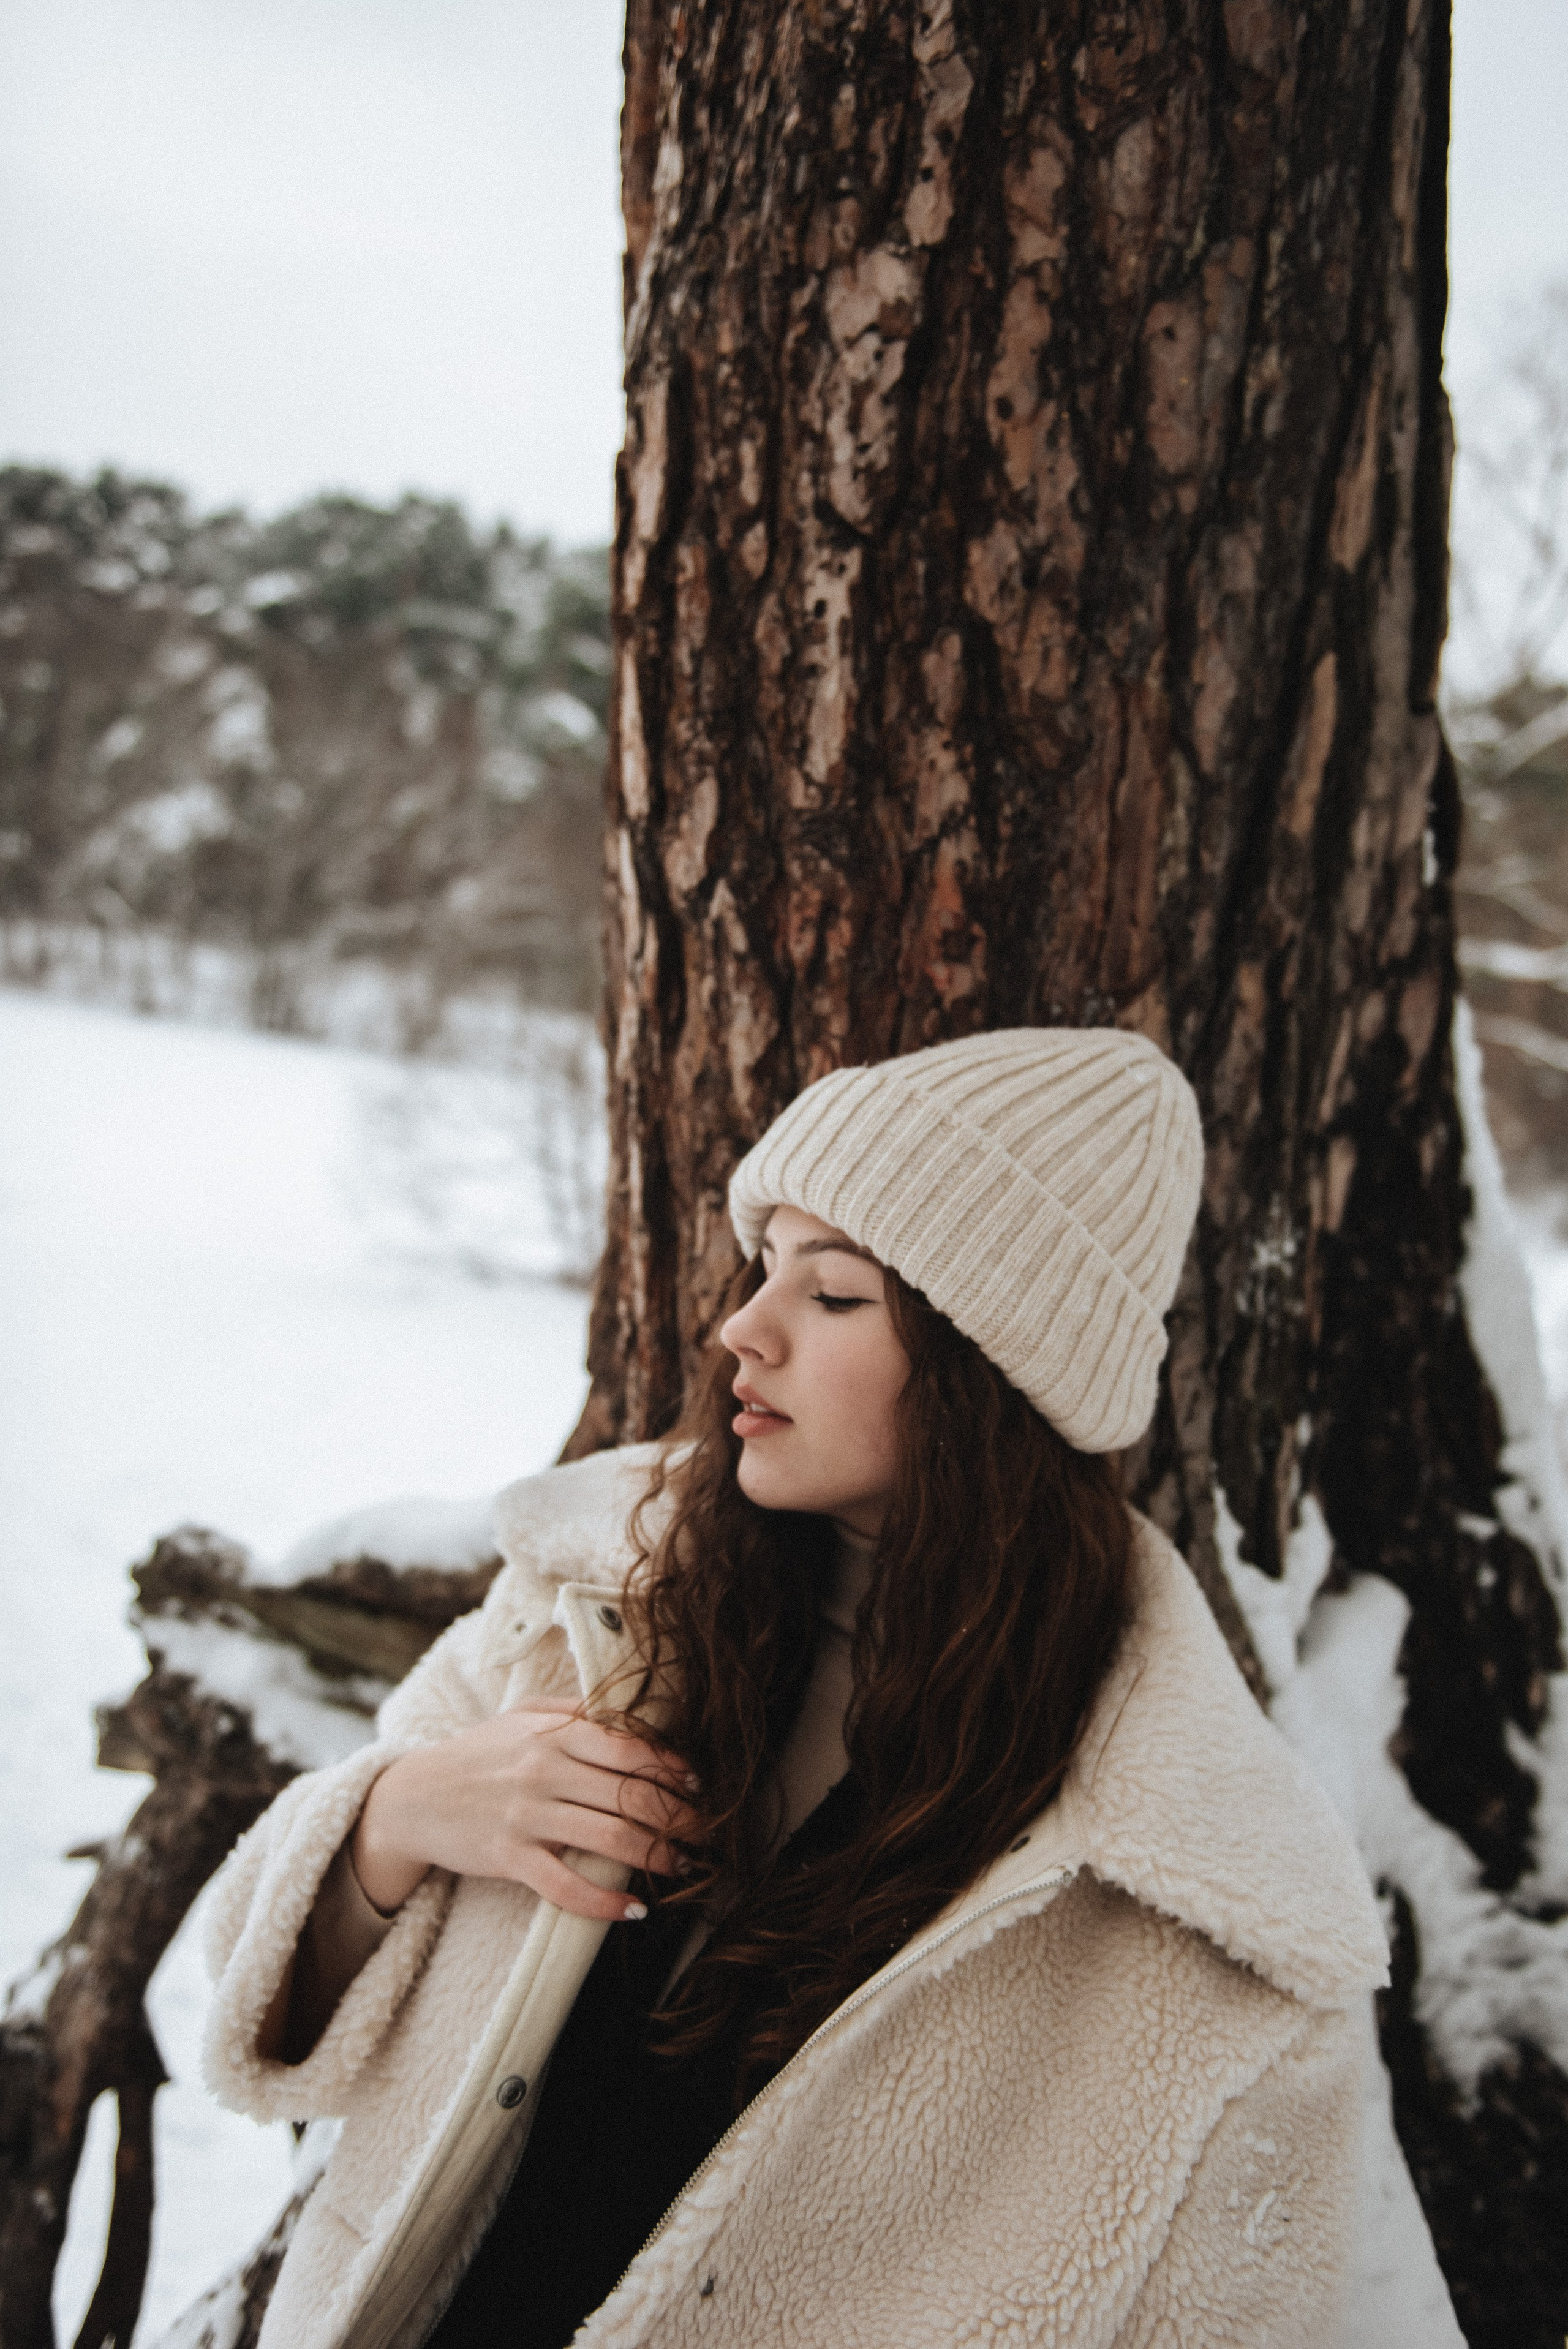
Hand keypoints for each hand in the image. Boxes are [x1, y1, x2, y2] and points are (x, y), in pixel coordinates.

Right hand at [351, 1699, 698, 1922]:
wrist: (415, 1795)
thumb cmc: (479, 1752)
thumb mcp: (523, 1717)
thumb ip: (575, 1713)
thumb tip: (632, 1716)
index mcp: (555, 1735)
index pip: (629, 1749)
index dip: (671, 1769)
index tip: (698, 1784)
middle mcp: (545, 1772)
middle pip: (629, 1795)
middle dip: (677, 1817)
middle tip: (707, 1832)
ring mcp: (527, 1817)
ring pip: (608, 1839)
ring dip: (655, 1857)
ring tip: (682, 1866)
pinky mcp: (510, 1858)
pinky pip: (565, 1886)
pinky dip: (604, 1903)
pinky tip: (633, 1912)